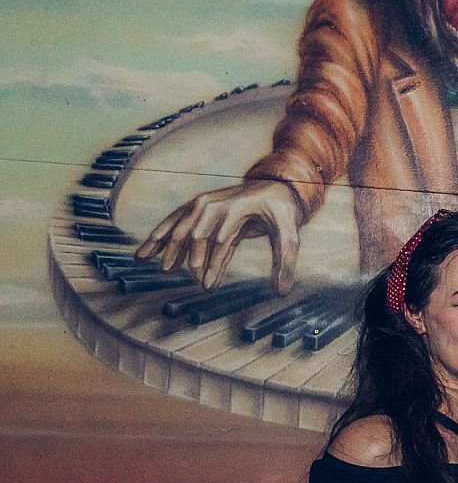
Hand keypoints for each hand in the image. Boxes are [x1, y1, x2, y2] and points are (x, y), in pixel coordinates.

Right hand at [137, 180, 301, 293]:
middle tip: (176, 276)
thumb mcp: (290, 235)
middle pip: (194, 232)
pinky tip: (145, 251)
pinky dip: (160, 235)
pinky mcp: (197, 207)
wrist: (274, 188)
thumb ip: (285, 263)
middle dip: (184, 256)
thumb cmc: (281, 212)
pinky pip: (175, 221)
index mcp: (235, 209)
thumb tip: (280, 293)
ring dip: (160, 243)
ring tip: (142, 260)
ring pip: (177, 224)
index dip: (212, 265)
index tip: (207, 286)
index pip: (220, 241)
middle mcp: (214, 204)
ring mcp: (203, 203)